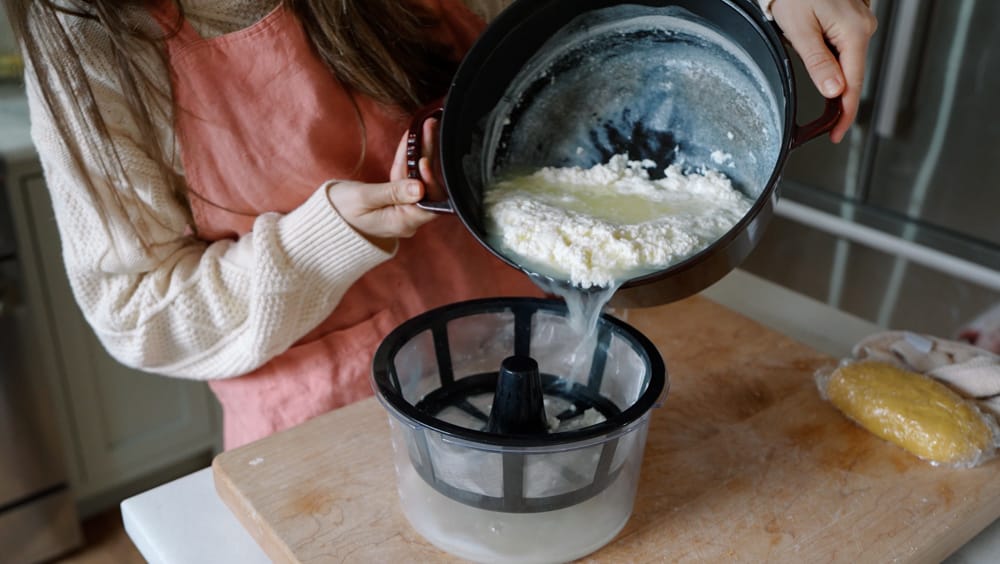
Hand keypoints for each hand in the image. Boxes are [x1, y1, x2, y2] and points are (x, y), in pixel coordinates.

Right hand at [327, 125, 443, 249]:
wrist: (327, 220)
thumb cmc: (340, 211)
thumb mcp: (363, 198)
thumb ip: (393, 192)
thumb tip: (420, 188)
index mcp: (402, 223)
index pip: (429, 202)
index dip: (431, 179)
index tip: (424, 157)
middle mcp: (409, 220)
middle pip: (428, 188)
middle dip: (428, 156)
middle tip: (429, 128)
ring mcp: (405, 212)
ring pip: (420, 181)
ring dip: (420, 154)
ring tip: (423, 128)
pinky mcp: (400, 203)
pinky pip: (409, 181)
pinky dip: (407, 162)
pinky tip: (409, 142)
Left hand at [771, 0, 877, 142]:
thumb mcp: (800, 30)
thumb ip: (818, 63)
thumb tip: (834, 92)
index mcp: (854, 32)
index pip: (853, 85)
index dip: (845, 114)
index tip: (836, 133)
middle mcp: (864, 26)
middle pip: (853, 74)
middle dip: (839, 99)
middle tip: (826, 126)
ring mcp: (861, 21)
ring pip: (848, 61)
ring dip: (833, 77)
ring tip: (816, 82)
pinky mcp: (853, 18)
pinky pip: (845, 47)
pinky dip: (834, 60)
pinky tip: (820, 60)